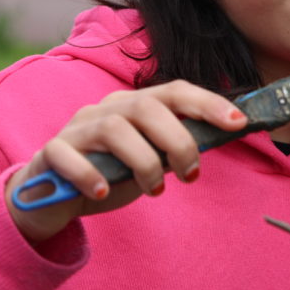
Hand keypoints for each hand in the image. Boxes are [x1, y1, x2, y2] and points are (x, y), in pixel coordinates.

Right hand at [4, 80, 246, 243]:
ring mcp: (77, 129)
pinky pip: (67, 155)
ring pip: (114, 128)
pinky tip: (103, 193)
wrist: (54, 198)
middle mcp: (106, 109)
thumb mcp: (151, 159)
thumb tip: (222, 135)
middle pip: (147, 106)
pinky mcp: (51, 153)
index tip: (238, 122)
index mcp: (135, 106)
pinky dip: (89, 175)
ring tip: (154, 190)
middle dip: (179, 141)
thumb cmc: (112, 174)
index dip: (208, 103)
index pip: (175, 91)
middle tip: (191, 175)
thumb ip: (177, 147)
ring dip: (144, 162)